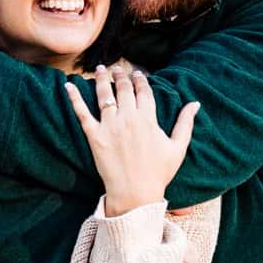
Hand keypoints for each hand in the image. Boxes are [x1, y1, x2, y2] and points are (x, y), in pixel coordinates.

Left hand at [72, 66, 197, 215]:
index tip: (137, 73)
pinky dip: (74, 98)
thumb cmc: (159, 173)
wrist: (135, 193)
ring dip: (102, 79)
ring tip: (101, 69)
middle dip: (121, 75)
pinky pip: (82, 113)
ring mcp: (110, 126)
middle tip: (118, 68)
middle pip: (124, 89)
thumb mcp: (178, 147)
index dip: (140, 79)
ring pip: (104, 95)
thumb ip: (185, 123)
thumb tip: (195, 103)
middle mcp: (128, 118)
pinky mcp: (94, 136)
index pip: (143, 91)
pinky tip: (68, 85)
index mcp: (148, 119)